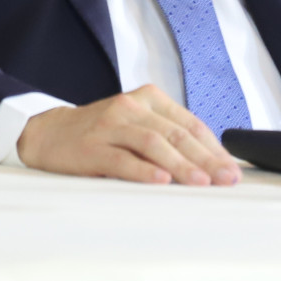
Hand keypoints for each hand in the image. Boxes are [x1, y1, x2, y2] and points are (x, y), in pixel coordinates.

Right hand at [17, 84, 242, 185]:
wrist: (49, 133)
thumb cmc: (100, 133)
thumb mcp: (136, 124)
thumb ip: (167, 136)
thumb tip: (210, 164)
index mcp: (148, 98)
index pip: (189, 124)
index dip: (214, 149)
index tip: (232, 170)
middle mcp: (131, 107)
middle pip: (176, 133)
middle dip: (206, 159)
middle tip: (226, 179)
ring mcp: (110, 125)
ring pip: (152, 143)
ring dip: (180, 164)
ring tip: (201, 182)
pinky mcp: (91, 147)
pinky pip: (122, 159)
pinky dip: (143, 170)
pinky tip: (160, 180)